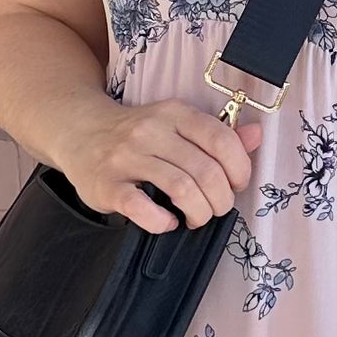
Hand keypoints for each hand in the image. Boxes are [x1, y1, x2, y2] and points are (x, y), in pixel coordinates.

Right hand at [59, 94, 265, 233]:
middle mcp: (151, 131)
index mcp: (175, 114)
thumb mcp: (176, 124)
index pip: (222, 141)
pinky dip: (163, 222)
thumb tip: (257, 135)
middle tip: (216, 209)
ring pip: (182, 189)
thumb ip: (217, 134)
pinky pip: (143, 209)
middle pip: (206, 172)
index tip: (235, 185)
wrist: (79, 132)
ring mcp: (127, 158)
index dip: (239, 170)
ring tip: (195, 218)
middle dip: (221, 201)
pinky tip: (166, 222)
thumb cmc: (136, 133)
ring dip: (199, 213)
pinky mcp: (107, 185)